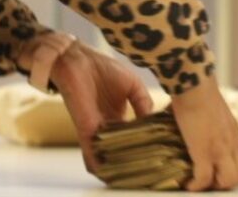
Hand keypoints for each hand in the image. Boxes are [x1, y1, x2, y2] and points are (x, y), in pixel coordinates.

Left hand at [39, 39, 153, 173]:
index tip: (158, 156)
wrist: (78, 60)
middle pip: (120, 151)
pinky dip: (98, 164)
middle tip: (148, 173)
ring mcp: (96, 130)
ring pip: (106, 157)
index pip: (131, 138)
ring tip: (133, 178)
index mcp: (119, 117)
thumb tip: (154, 121)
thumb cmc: (103, 69)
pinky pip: (91, 152)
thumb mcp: (133, 86)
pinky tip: (108, 175)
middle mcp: (107, 127)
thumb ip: (144, 103)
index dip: (142, 147)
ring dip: (116, 167)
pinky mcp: (85, 130)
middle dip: (131, 162)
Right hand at [171, 76, 237, 190]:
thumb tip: (198, 127)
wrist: (195, 86)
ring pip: (228, 181)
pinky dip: (195, 186)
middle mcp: (232, 144)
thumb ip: (214, 124)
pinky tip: (187, 184)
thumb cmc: (200, 93)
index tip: (218, 172)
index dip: (233, 171)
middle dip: (225, 183)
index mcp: (235, 134)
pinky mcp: (204, 152)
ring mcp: (220, 149)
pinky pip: (203, 179)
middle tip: (210, 180)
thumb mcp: (216, 113)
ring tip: (200, 182)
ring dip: (214, 185)